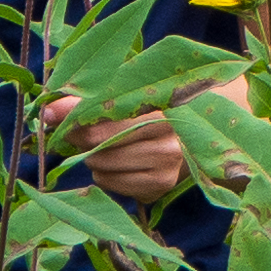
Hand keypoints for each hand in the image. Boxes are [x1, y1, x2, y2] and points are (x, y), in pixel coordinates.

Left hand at [42, 63, 245, 201]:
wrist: (222, 120)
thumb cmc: (172, 94)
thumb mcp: (141, 82)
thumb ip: (98, 92)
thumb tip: (49, 106)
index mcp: (162, 110)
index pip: (100, 118)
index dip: (69, 115)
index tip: (47, 111)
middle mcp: (167, 144)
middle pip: (96, 144)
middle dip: (75, 135)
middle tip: (69, 125)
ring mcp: (166, 170)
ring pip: (99, 167)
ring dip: (90, 154)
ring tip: (103, 140)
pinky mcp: (161, 188)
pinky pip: (110, 184)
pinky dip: (104, 172)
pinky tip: (119, 158)